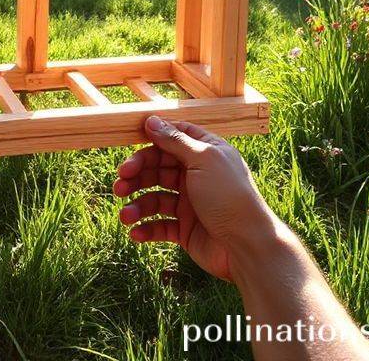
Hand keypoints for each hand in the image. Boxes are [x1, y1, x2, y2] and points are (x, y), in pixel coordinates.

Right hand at [114, 117, 275, 281]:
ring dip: (136, 206)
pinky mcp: (185, 229)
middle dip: (136, 176)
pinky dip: (146, 228)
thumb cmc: (229, 197)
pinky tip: (136, 233)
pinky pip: (159, 225)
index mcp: (204, 153)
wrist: (248, 247)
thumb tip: (151, 120)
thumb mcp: (202, 159)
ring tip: (125, 216)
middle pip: (157, 168)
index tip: (131, 146)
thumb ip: (174, 140)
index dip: (151, 142)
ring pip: (154, 198)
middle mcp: (195, 175)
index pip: (172, 139)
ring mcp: (189, 203)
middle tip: (120, 185)